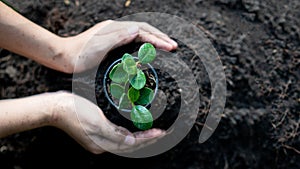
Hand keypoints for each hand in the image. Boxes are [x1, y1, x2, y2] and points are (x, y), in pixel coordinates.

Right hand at [50, 91, 165, 153]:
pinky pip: (118, 133)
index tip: (161, 132)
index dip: (147, 139)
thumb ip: (115, 134)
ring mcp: (99, 137)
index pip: (131, 144)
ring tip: (154, 132)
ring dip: (140, 136)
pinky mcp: (98, 130)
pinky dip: (129, 132)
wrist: (56, 106)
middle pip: (131, 145)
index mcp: (102, 144)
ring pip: (126, 140)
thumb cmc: (75, 112)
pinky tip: (135, 128)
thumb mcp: (96, 123)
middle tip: (163, 132)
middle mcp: (102, 144)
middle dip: (148, 139)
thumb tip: (132, 142)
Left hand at [61, 20, 177, 72]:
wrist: (63, 57)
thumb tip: (137, 30)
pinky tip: (149, 50)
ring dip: (154, 40)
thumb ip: (117, 38)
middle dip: (160, 37)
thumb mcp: (97, 47)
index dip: (157, 38)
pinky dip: (144, 44)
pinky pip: (133, 41)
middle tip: (174, 46)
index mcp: (115, 28)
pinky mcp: (112, 42)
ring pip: (139, 35)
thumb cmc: (79, 55)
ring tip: (167, 46)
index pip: (142, 31)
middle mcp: (116, 29)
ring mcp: (114, 35)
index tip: (171, 46)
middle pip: (143, 30)